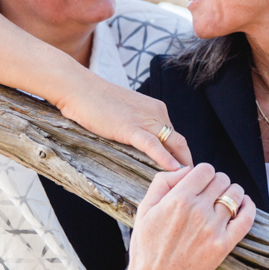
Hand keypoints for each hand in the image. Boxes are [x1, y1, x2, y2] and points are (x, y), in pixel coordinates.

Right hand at [54, 71, 192, 171]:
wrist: (79, 88)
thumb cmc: (97, 101)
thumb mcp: (125, 113)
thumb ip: (137, 126)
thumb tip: (141, 145)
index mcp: (156, 109)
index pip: (174, 135)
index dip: (180, 154)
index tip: (183, 170)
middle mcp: (156, 113)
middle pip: (179, 141)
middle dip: (186, 161)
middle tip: (190, 180)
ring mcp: (144, 119)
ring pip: (172, 143)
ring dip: (181, 163)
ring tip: (186, 181)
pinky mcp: (130, 127)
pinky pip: (153, 145)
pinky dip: (165, 158)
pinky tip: (173, 170)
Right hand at [122, 163, 255, 269]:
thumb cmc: (147, 246)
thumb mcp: (144, 208)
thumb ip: (163, 182)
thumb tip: (186, 169)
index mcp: (178, 199)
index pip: (205, 170)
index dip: (204, 173)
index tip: (201, 182)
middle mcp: (198, 211)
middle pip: (222, 180)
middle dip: (217, 182)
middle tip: (212, 192)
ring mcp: (213, 228)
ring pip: (235, 195)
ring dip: (233, 192)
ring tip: (226, 198)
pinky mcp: (224, 245)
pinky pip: (246, 219)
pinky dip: (249, 207)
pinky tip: (244, 205)